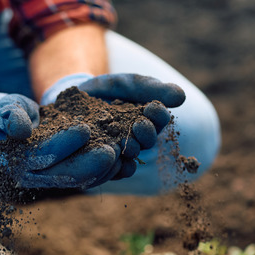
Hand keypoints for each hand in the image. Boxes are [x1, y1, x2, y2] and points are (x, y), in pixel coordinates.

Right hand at [0, 93, 118, 188]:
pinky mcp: (66, 176)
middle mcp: (35, 177)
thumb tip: (20, 130)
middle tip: (113, 150)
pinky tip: (123, 158)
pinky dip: (106, 171)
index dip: (63, 143)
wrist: (9, 127)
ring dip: (103, 170)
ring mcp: (51, 179)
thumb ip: (10, 116)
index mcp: (19, 161)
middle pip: (67, 174)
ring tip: (123, 154)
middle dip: (92, 164)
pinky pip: (89, 178)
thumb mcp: (4, 108)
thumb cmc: (5, 115)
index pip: (44, 155)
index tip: (84, 128)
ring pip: (81, 180)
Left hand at [42, 73, 185, 179]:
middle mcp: (137, 139)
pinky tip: (114, 162)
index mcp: (148, 120)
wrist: (73, 99)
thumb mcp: (126, 83)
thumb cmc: (105, 91)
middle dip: (146, 135)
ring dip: (131, 151)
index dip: (159, 116)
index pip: (160, 120)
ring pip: (131, 157)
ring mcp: (119, 151)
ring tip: (127, 144)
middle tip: (138, 126)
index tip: (152, 107)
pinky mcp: (101, 161)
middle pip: (147, 142)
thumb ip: (150, 88)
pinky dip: (114, 168)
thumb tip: (182, 96)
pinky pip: (112, 170)